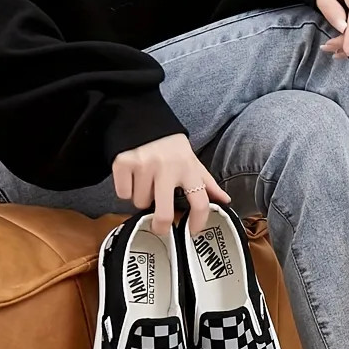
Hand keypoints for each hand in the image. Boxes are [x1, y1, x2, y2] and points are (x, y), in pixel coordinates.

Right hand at [112, 134, 230, 234]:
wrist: (141, 117)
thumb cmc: (170, 146)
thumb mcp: (192, 161)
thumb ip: (207, 183)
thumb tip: (226, 200)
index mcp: (188, 168)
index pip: (199, 202)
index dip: (198, 221)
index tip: (193, 231)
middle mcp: (167, 167)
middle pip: (164, 213)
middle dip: (161, 225)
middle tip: (159, 227)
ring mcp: (143, 165)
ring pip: (140, 202)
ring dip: (142, 197)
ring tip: (146, 182)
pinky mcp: (123, 163)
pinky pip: (123, 193)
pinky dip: (126, 189)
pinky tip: (132, 176)